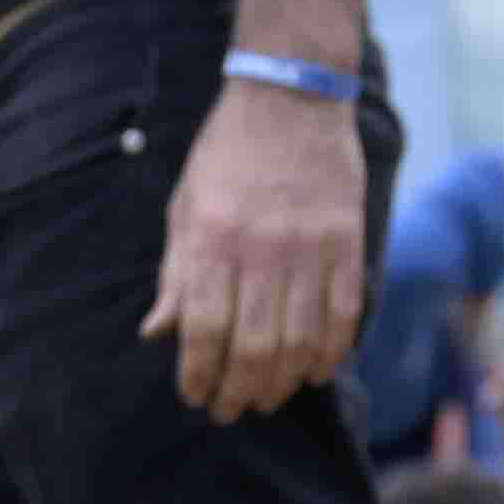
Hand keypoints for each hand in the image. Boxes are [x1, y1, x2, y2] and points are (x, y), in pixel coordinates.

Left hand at [142, 76, 367, 418]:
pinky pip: (343, 313)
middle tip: (231, 408)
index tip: (196, 396)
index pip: (205, 328)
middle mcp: (262, 248)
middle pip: (256, 346)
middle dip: (240, 390)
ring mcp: (310, 246)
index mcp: (214, 239)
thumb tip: (157, 332)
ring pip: (301, 340)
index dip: (199, 373)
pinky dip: (332, 351)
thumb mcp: (185, 207)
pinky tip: (317, 370)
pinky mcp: (346, 241)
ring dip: (284, 381)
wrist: (291, 95)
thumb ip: (175, 273)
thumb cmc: (227, 154)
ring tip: (269, 395)